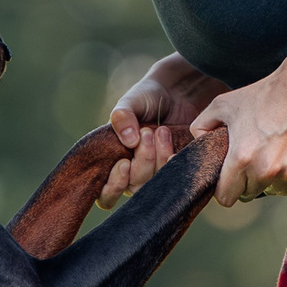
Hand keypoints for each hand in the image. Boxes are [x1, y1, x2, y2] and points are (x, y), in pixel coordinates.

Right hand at [96, 55, 226, 209]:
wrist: (176, 91)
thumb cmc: (146, 98)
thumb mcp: (129, 103)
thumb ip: (121, 117)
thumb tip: (130, 141)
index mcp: (114, 164)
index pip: (107, 195)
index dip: (114, 186)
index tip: (124, 163)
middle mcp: (135, 175)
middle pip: (135, 188)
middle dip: (142, 161)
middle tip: (147, 132)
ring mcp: (158, 176)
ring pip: (156, 186)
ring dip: (159, 159)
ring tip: (162, 131)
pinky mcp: (179, 172)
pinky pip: (178, 180)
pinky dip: (176, 165)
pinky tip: (176, 148)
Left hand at [190, 47, 286, 205]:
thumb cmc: (263, 95)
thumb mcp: (222, 104)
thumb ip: (200, 126)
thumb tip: (197, 143)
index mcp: (241, 158)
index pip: (225, 198)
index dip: (224, 188)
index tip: (229, 176)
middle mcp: (266, 171)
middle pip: (249, 195)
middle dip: (246, 181)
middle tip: (252, 158)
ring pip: (272, 191)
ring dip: (269, 179)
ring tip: (272, 152)